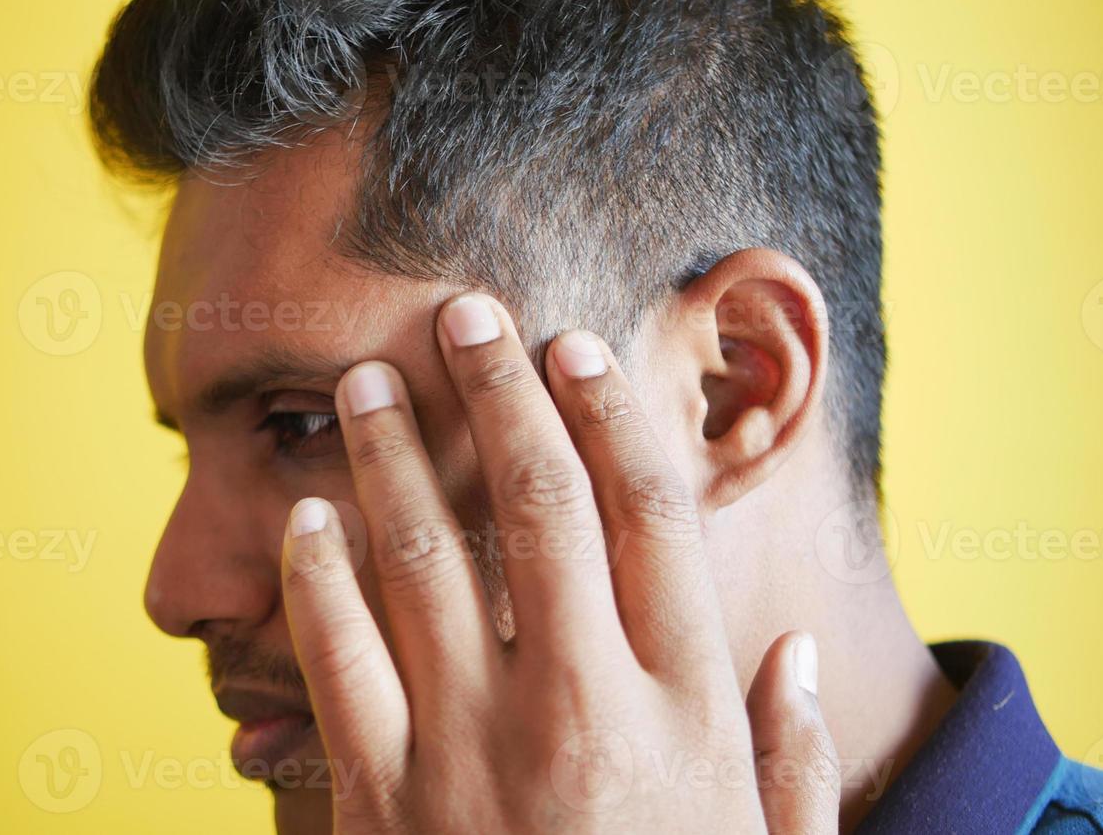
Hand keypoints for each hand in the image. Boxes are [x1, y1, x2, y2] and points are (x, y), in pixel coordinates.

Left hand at [280, 293, 840, 832]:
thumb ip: (791, 762)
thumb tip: (798, 654)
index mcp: (682, 711)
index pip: (650, 518)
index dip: (610, 415)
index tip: (574, 352)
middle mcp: (580, 708)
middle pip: (539, 508)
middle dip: (497, 395)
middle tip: (462, 316)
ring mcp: (472, 753)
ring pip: (423, 562)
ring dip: (389, 458)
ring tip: (366, 382)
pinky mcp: (382, 802)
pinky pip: (337, 663)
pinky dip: (312, 580)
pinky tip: (303, 519)